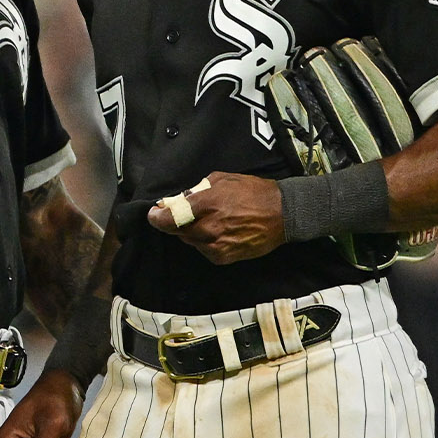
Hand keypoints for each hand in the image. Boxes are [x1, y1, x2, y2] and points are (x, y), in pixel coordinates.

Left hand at [147, 172, 285, 264]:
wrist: (282, 214)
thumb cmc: (254, 192)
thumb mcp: (223, 179)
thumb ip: (197, 189)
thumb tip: (179, 199)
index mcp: (207, 205)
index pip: (170, 218)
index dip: (157, 217)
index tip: (154, 214)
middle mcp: (208, 228)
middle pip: (176, 231)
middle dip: (174, 222)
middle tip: (181, 214)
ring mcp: (216, 245)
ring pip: (190, 241)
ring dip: (191, 231)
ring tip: (208, 220)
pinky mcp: (223, 258)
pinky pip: (203, 250)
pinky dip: (205, 242)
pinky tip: (218, 231)